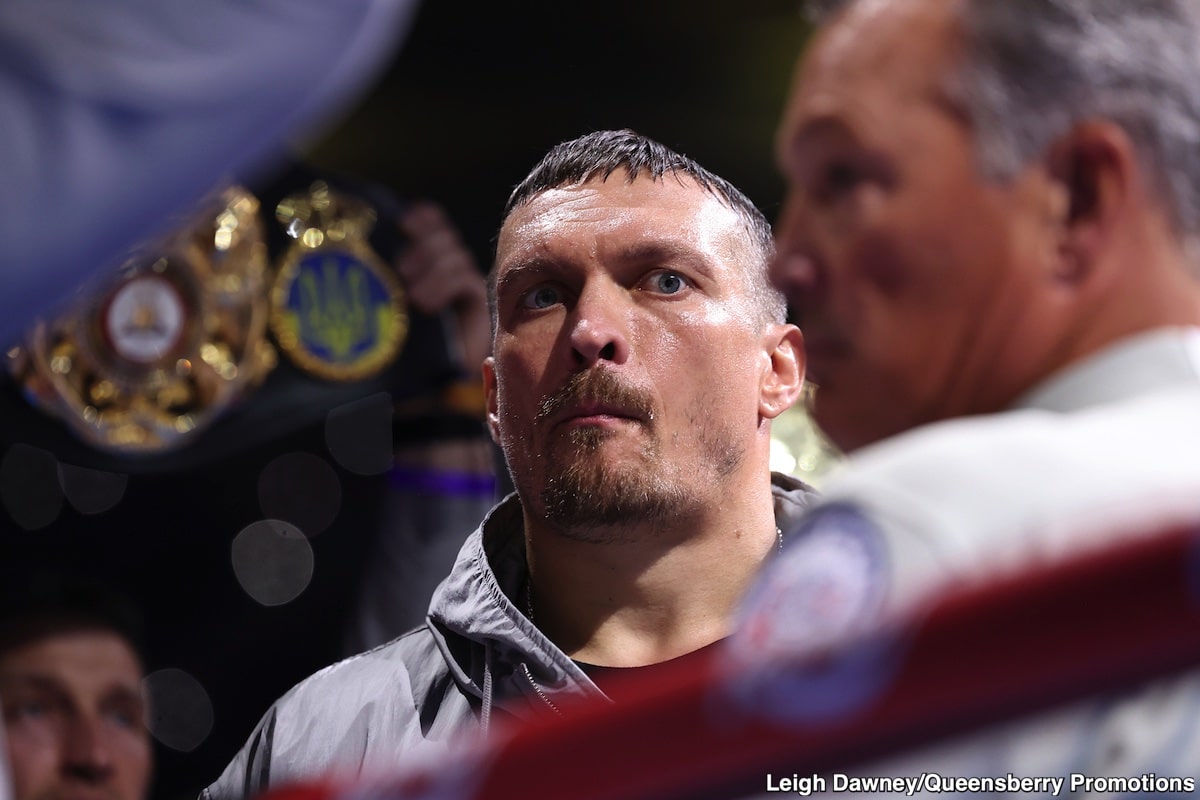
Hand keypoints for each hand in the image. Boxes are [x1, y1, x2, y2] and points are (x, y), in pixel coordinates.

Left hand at [395, 201, 490, 375]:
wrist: (429, 385)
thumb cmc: (402, 347)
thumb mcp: (387, 309)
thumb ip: (381, 285)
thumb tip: (348, 259)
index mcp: (424, 260)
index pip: (432, 223)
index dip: (423, 217)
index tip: (402, 221)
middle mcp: (445, 268)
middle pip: (444, 236)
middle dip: (424, 244)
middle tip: (401, 269)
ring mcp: (463, 284)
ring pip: (455, 255)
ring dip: (432, 269)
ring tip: (412, 297)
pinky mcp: (477, 302)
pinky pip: (465, 279)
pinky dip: (445, 286)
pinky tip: (426, 304)